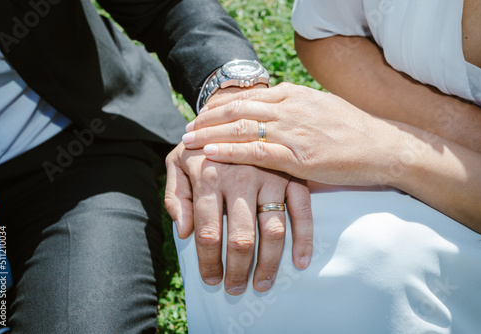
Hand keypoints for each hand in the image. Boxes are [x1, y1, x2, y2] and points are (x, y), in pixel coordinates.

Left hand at [165, 143, 312, 294]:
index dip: (207, 262)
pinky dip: (304, 239)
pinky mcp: (292, 177)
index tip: (211, 280)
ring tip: (261, 285)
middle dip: (237, 271)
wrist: (235, 111)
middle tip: (235, 289)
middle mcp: (241, 178)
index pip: (206, 232)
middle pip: (240, 239)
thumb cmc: (202, 145)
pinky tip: (300, 263)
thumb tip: (183, 231)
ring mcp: (271, 177)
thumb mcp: (177, 162)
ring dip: (268, 264)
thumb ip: (175, 196)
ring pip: (272, 231)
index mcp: (209, 176)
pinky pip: (302, 212)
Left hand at [183, 83, 394, 185]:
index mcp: (293, 95)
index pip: (246, 97)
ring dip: (209, 135)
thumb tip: (270, 111)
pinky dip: (229, 152)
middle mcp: (289, 108)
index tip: (202, 116)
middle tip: (187, 128)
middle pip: (236, 108)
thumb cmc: (353, 131)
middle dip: (207, 119)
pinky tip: (210, 154)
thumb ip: (293, 108)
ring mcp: (293, 131)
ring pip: (240, 128)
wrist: (384, 147)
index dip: (218, 106)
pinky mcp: (299, 156)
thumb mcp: (320, 108)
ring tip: (188, 141)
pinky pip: (256, 152)